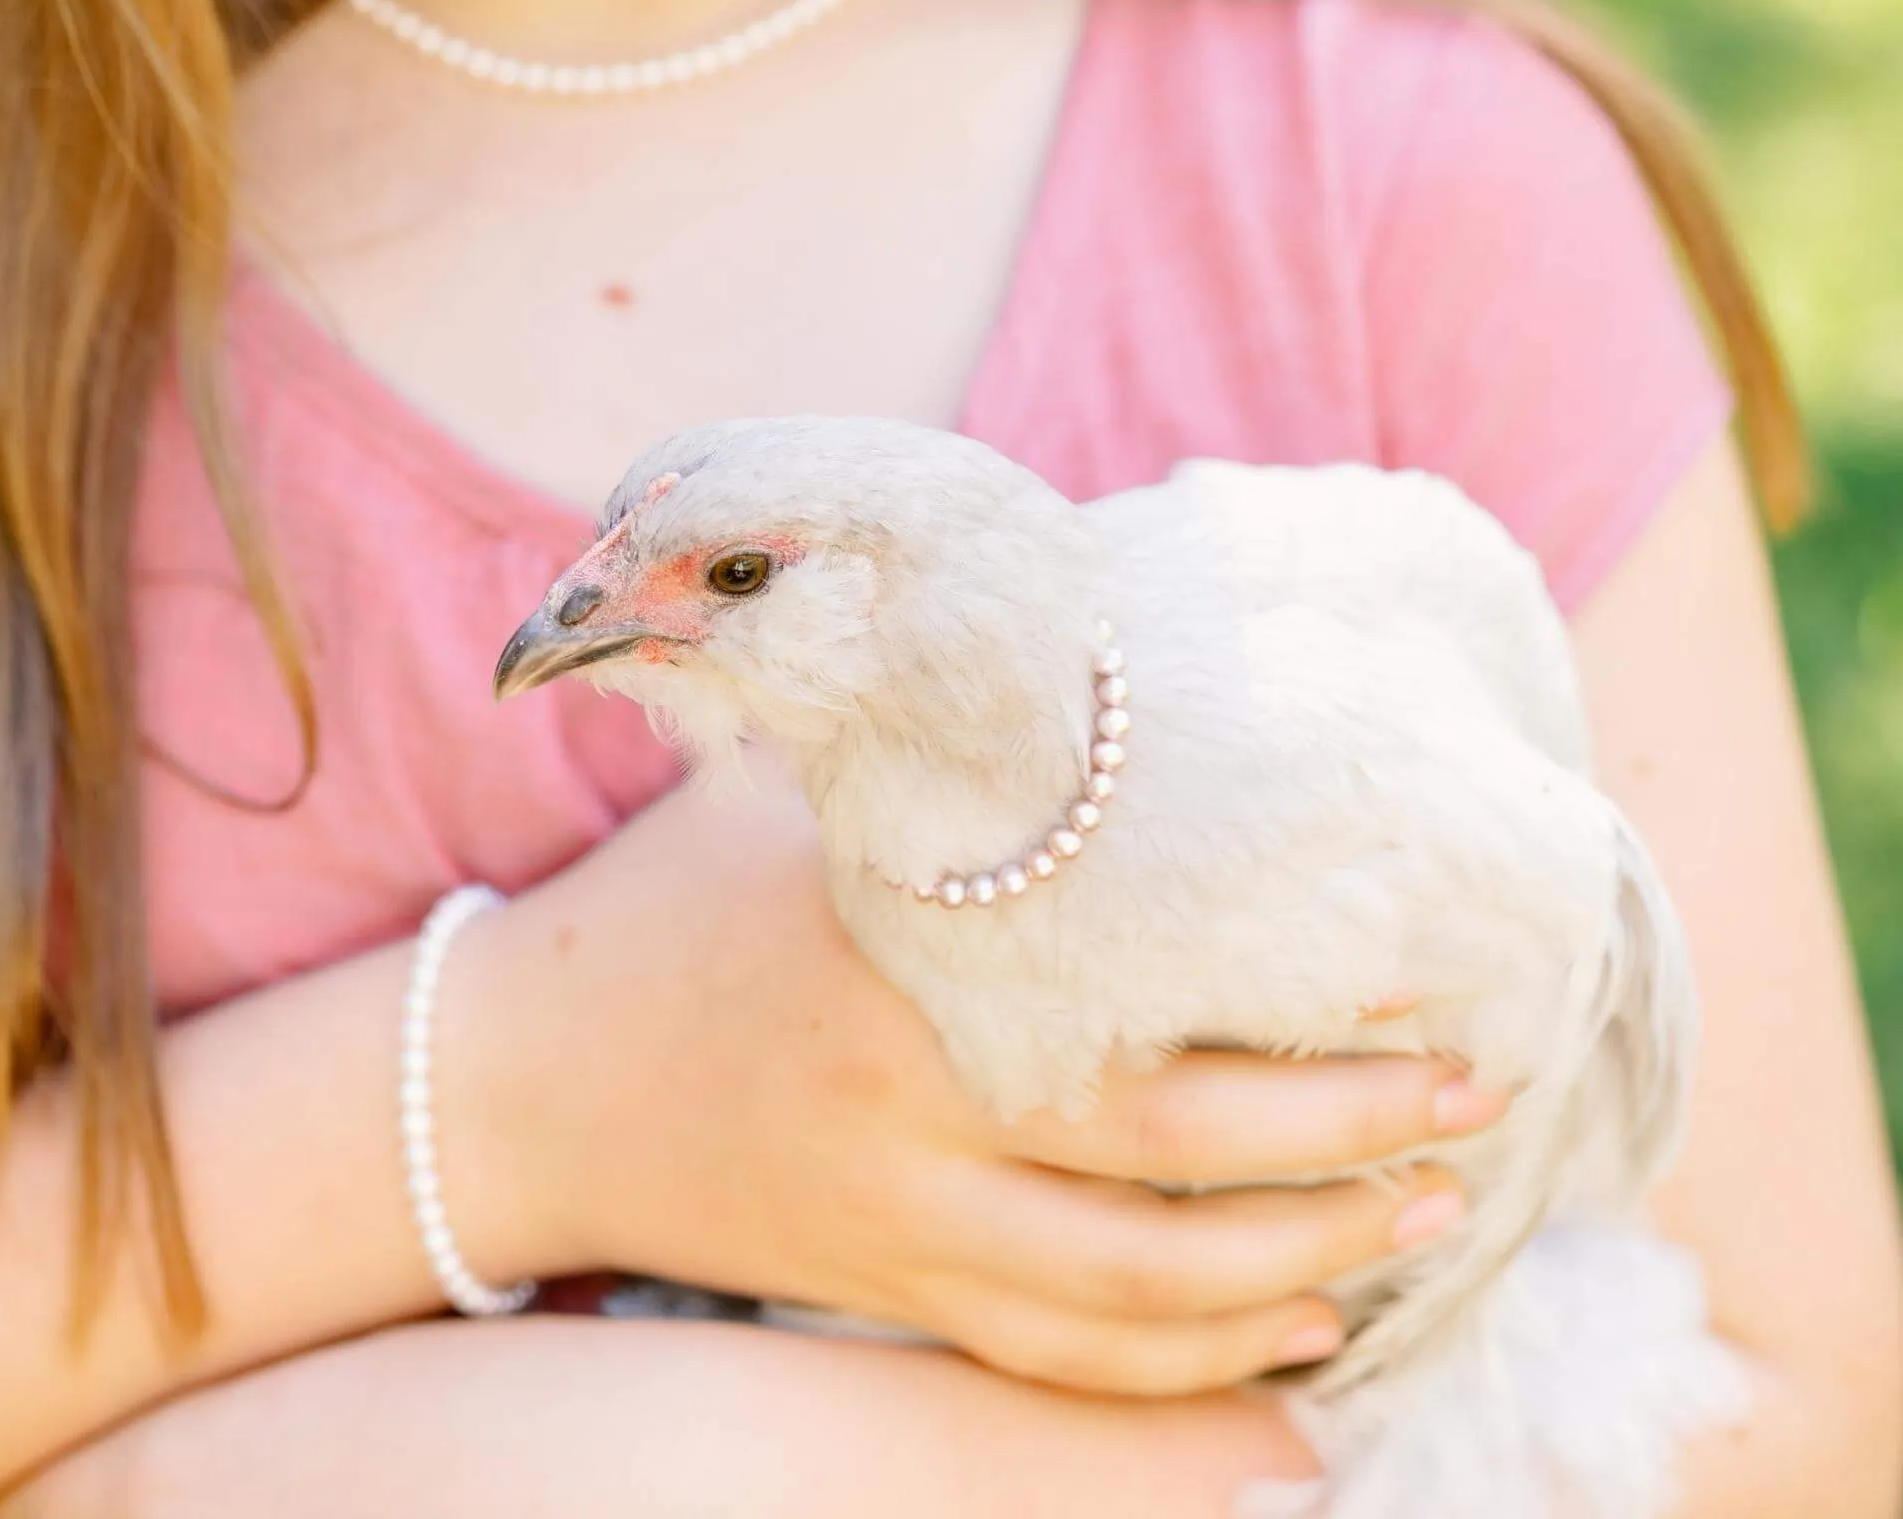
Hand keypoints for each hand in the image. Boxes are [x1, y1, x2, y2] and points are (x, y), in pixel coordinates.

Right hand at [443, 760, 1501, 1396]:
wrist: (523, 1077)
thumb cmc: (676, 897)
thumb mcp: (790, 788)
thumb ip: (919, 729)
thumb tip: (1072, 625)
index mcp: (908, 976)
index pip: (1149, 1028)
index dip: (1308, 1035)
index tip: (1433, 990)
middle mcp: (914, 1118)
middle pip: (1175, 1175)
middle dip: (1347, 1148)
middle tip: (1471, 1105)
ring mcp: (899, 1228)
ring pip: (1138, 1300)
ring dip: (1301, 1273)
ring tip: (1420, 1223)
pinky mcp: (887, 1287)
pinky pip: (1062, 1359)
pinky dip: (1192, 1370)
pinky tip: (1299, 1337)